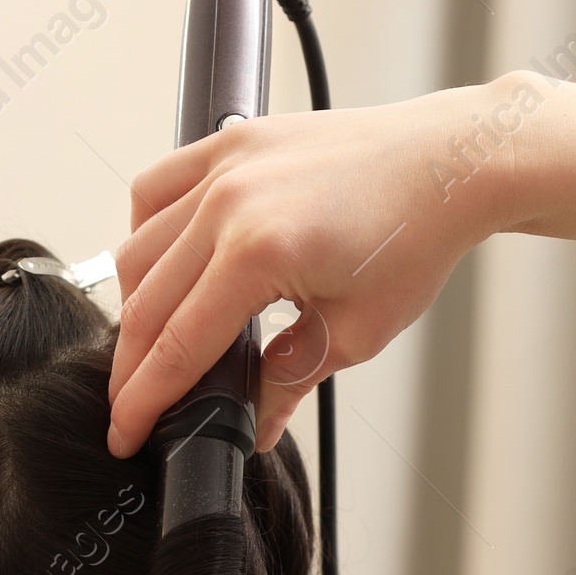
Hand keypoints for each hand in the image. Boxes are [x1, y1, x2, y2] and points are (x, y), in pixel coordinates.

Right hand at [106, 76, 535, 454]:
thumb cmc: (415, 236)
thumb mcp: (355, 331)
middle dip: (132, 367)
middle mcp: (229, 202)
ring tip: (155, 343)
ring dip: (136, 305)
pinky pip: (155, 191)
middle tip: (133, 405)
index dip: (144, 400)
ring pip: (138, 249)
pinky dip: (144, 234)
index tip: (126, 432)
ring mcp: (224, 165)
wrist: (449, 163)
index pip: (178, 345)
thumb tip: (251, 427)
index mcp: (259, 252)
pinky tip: (163, 264)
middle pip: (147, 304)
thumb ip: (288, 382)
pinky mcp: (230, 142)